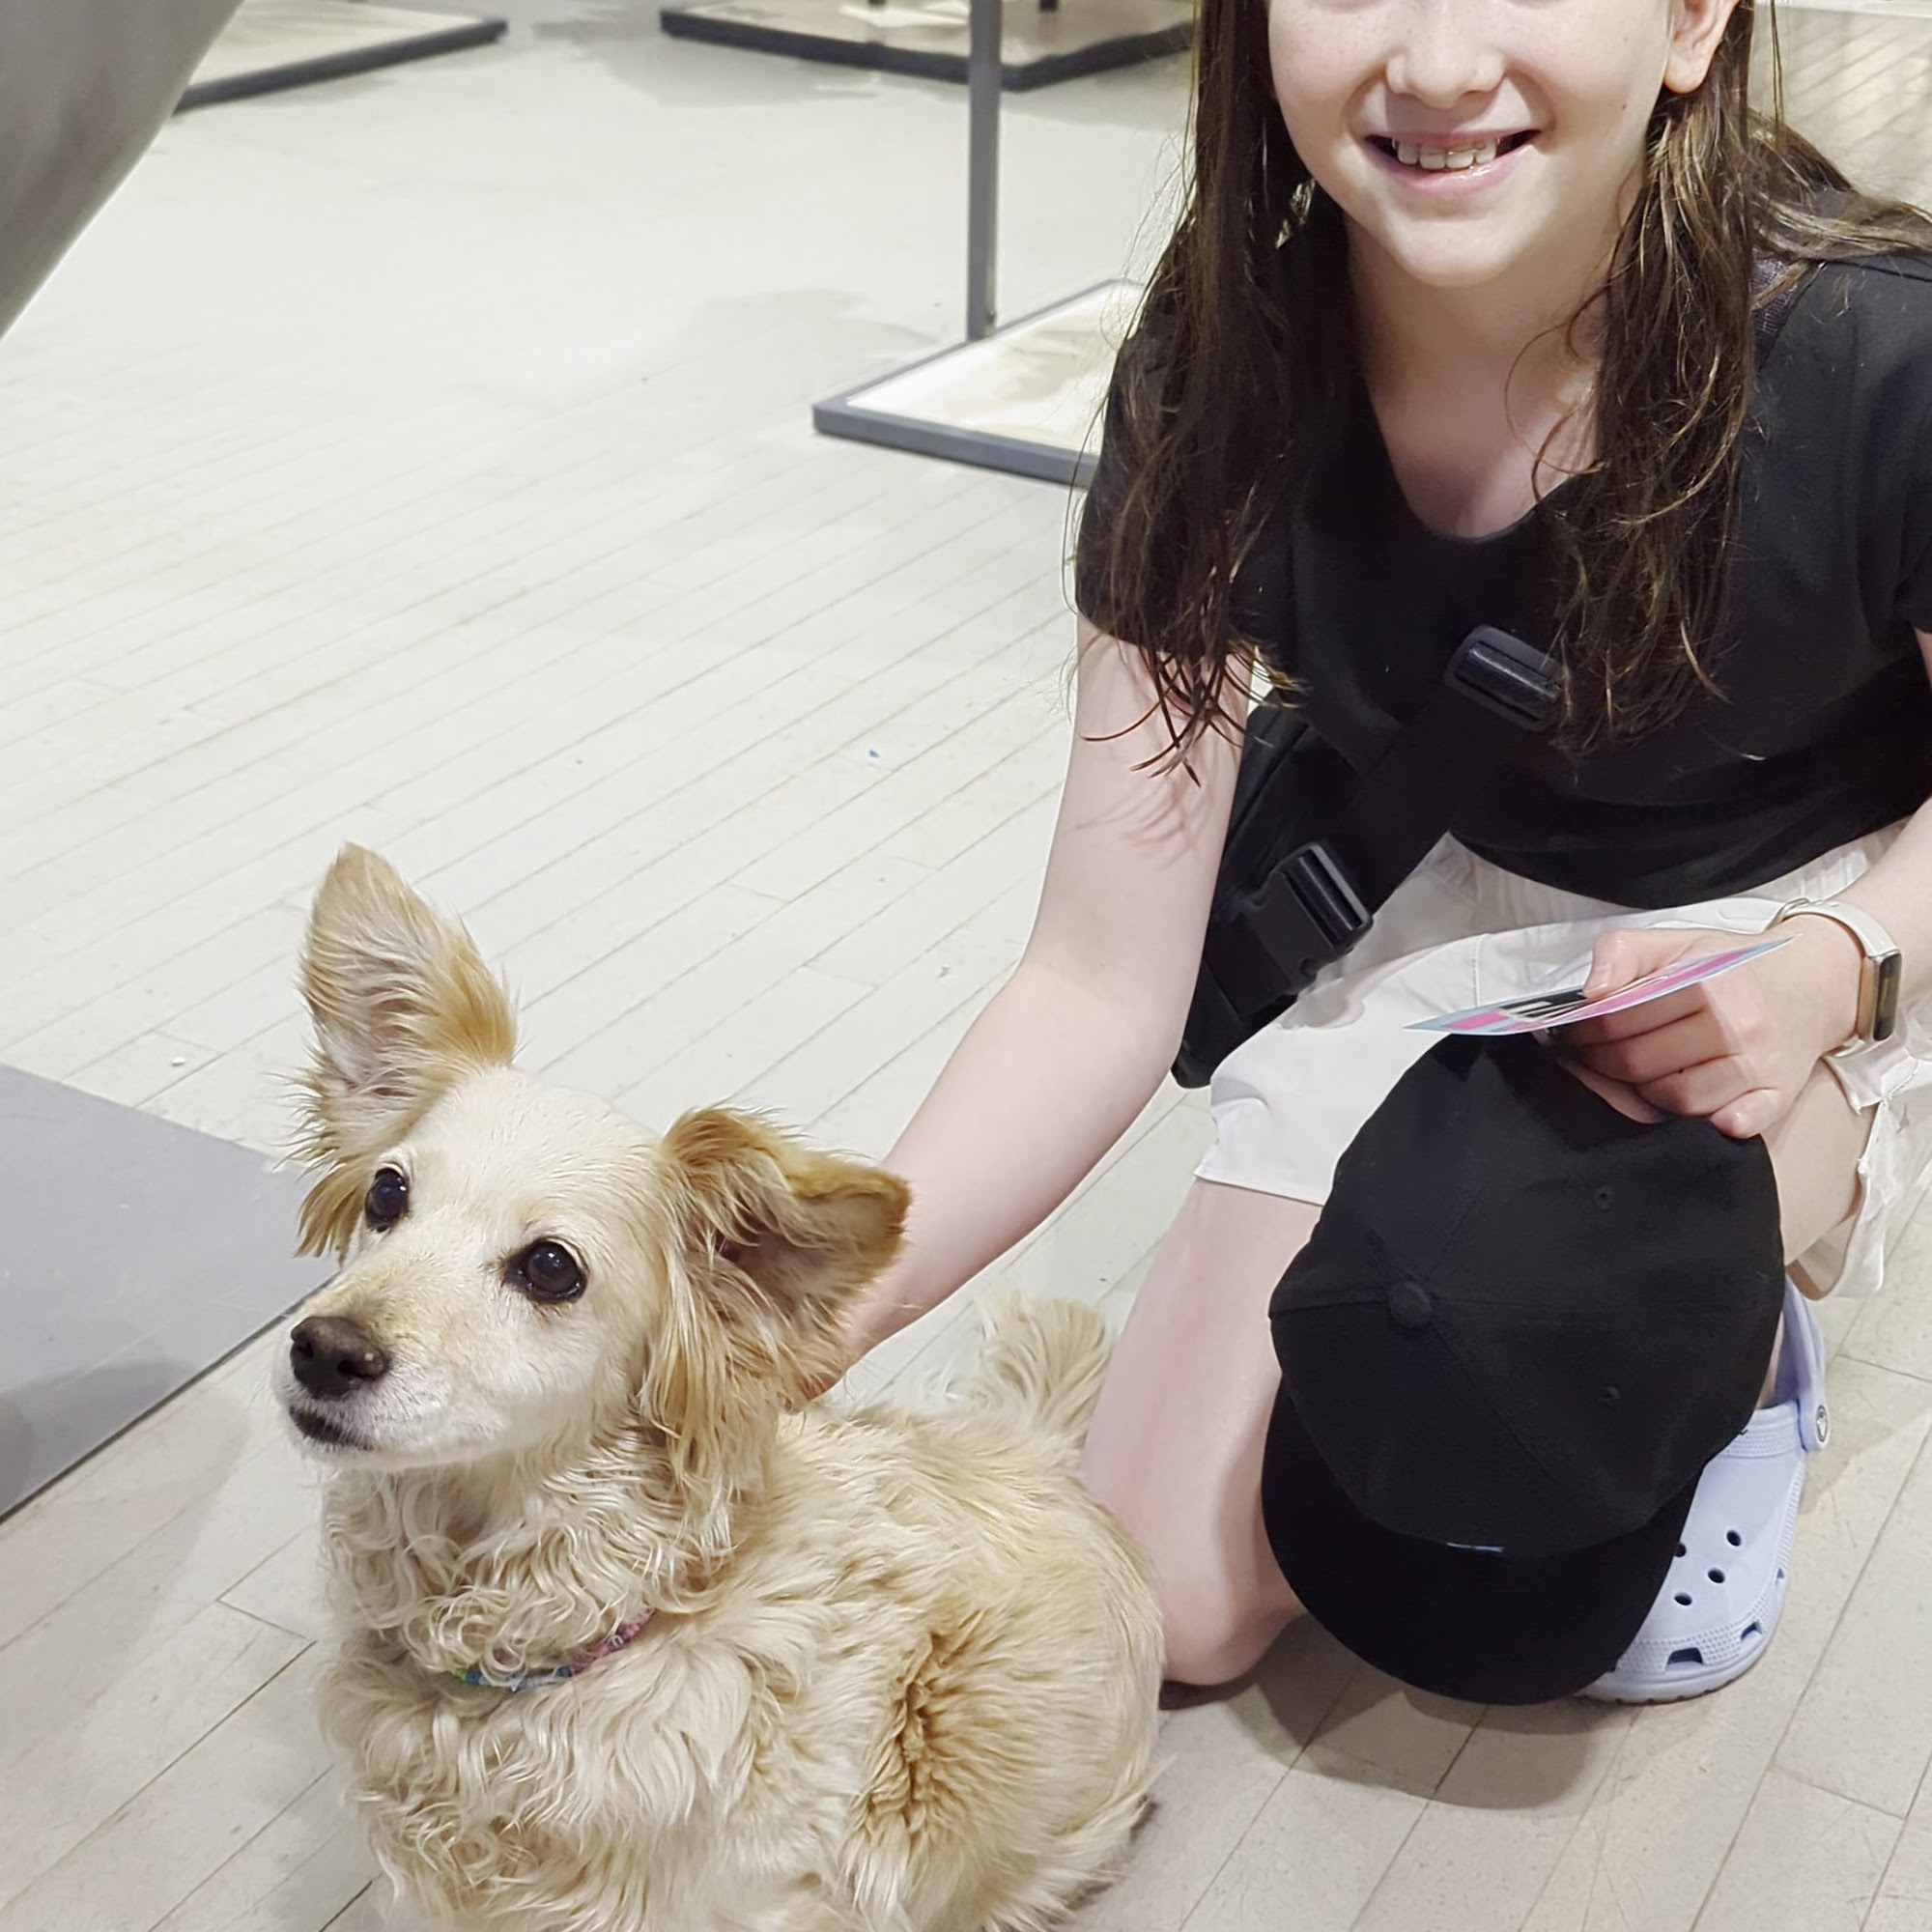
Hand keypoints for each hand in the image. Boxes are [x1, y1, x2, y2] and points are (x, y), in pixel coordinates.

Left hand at [1563, 920, 1863, 1138]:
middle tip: (1589, 1055)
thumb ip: (1621, 954)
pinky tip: (1681, 1104)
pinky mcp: (1776, 1094)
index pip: (1618, 1020)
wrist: (1814, 981)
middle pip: (1639, 1062)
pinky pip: (1731, 1122)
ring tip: (1630, 1074)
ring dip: (1640, 1092)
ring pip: (1675, 1099)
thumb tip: (1591, 993)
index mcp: (1705, 983)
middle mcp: (1735, 1026)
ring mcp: (1757, 1064)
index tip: (1569, 1033)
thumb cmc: (1734, 966)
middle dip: (1600, 1062)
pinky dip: (1703, 1121)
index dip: (1582, 1031)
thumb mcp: (1674, 941)